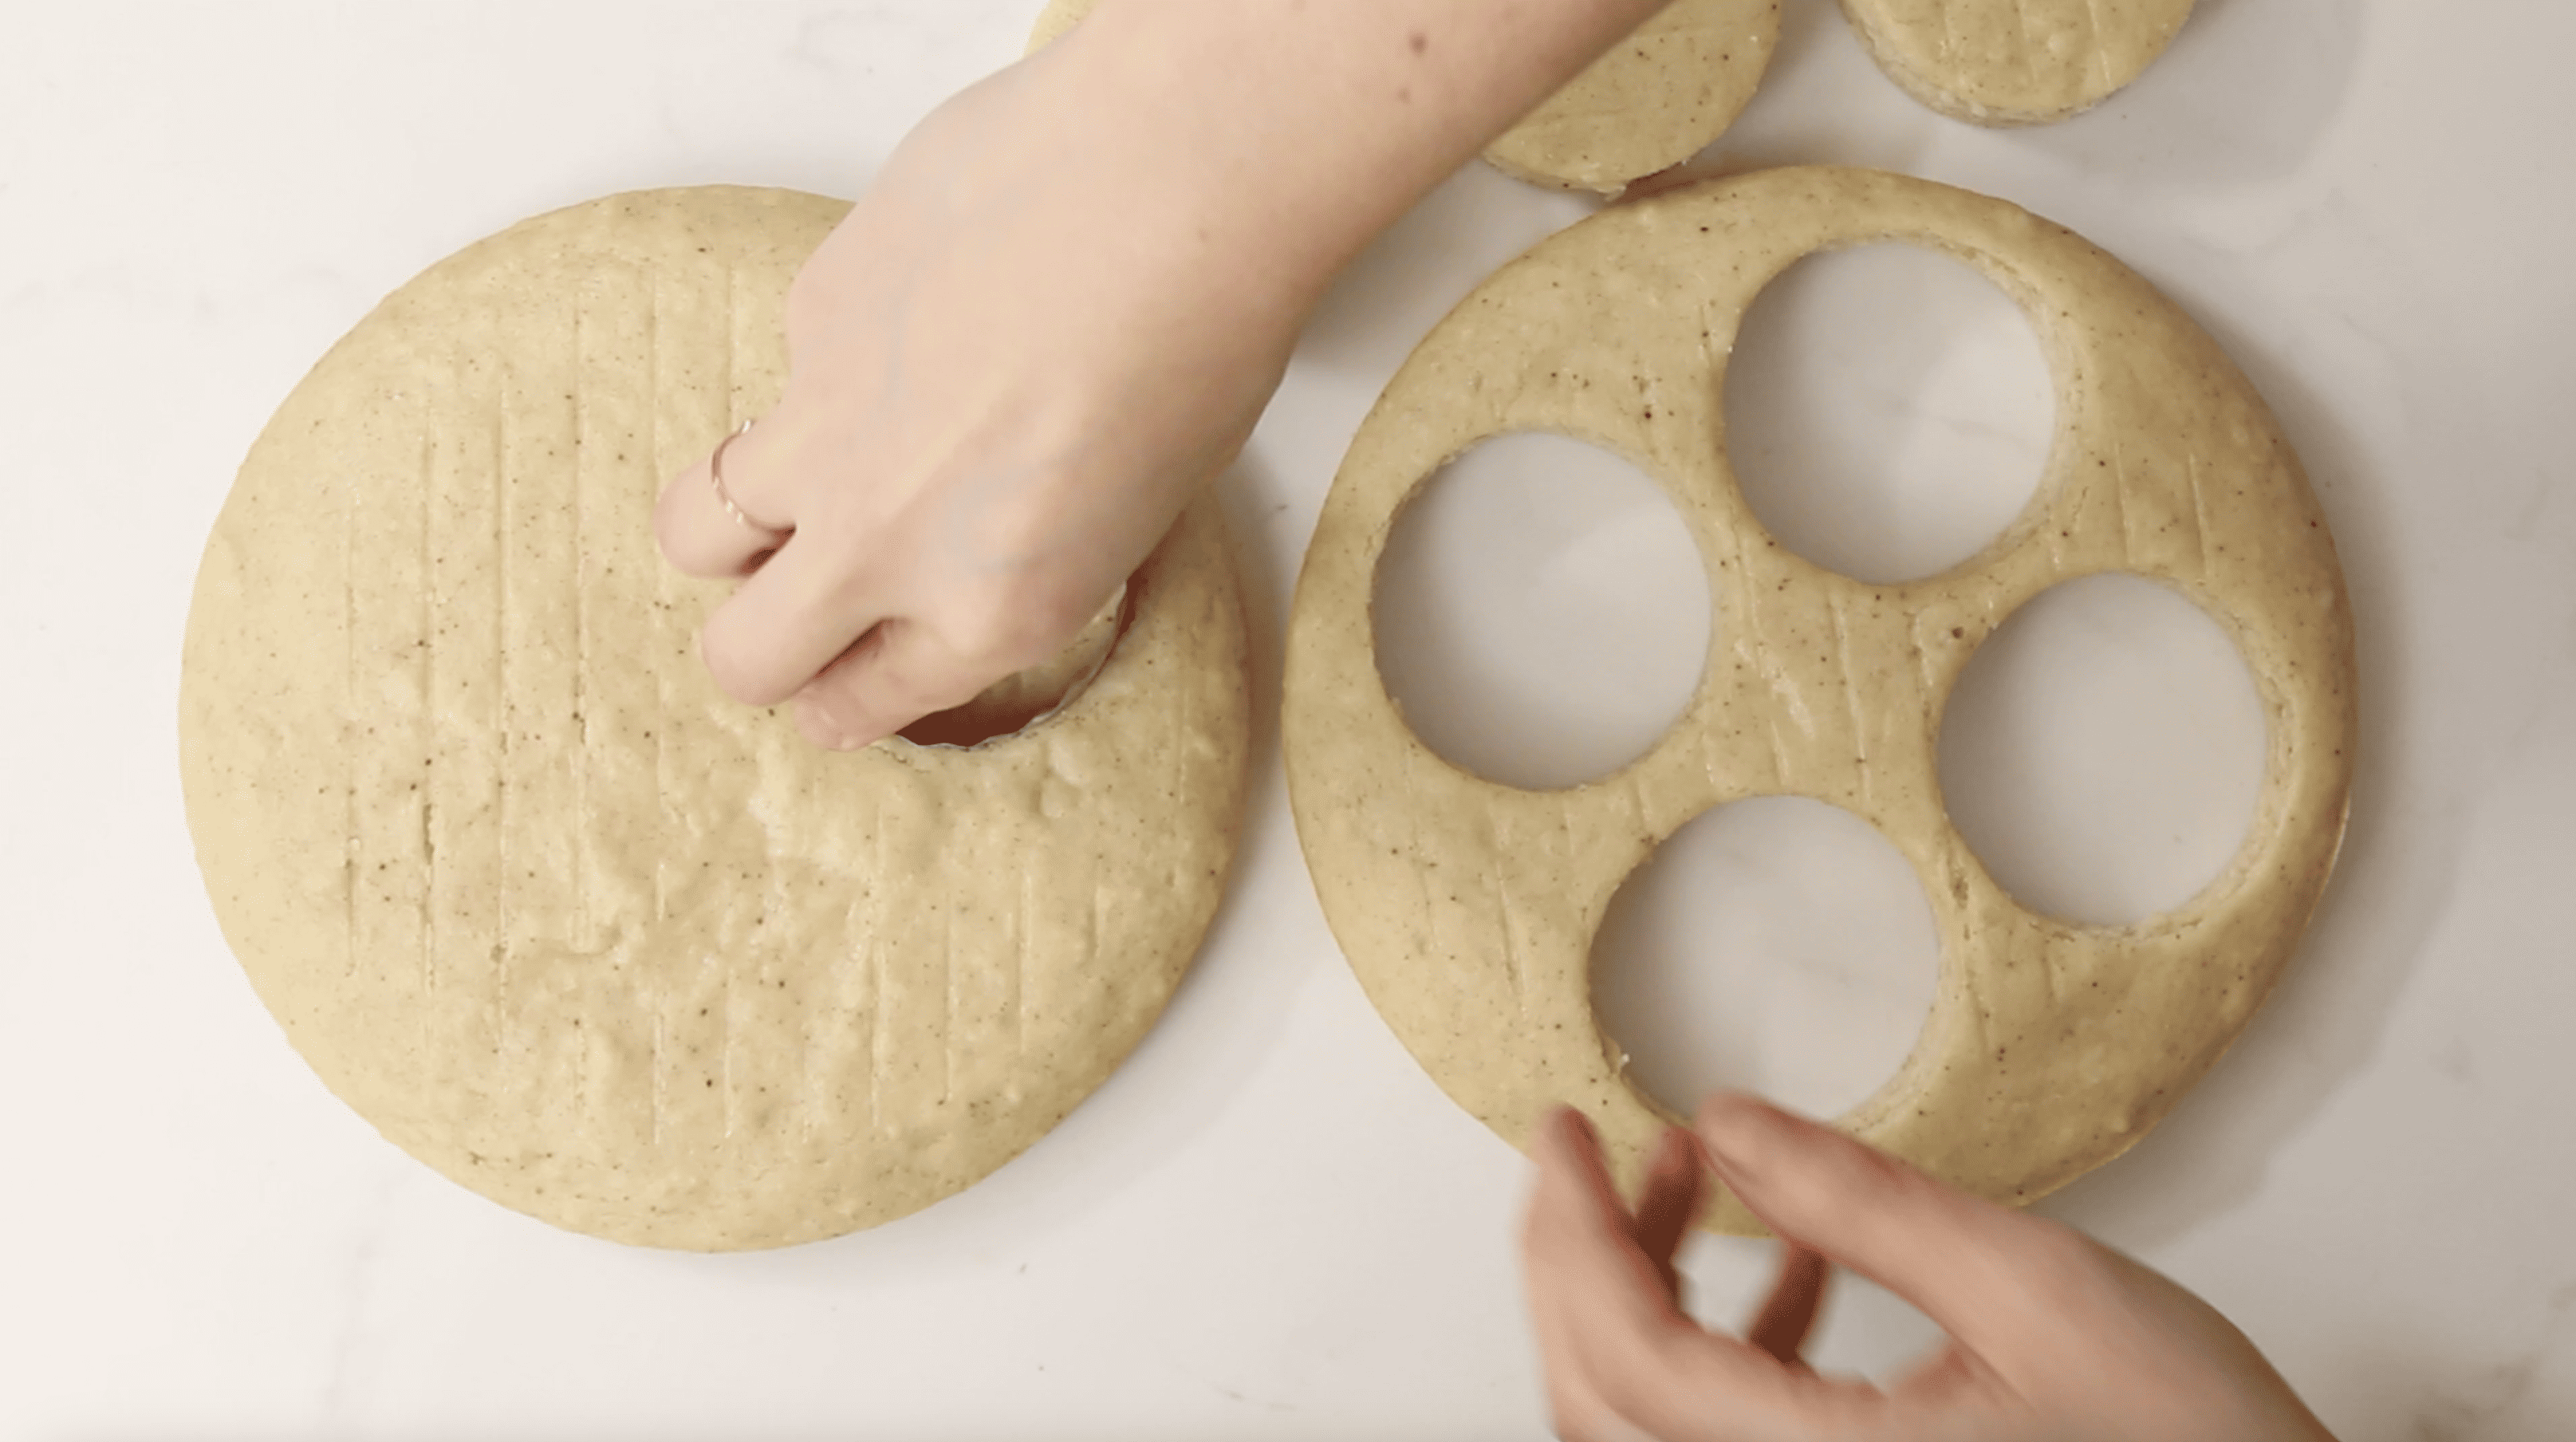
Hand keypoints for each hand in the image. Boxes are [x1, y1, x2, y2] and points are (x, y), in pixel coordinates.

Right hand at [652, 50, 1304, 749]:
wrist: (1165, 187)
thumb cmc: (1200, 344)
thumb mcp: (1135, 508)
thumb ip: (1020, 556)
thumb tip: (965, 541)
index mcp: (988, 610)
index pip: (858, 701)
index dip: (842, 697)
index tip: (837, 681)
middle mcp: (885, 544)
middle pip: (744, 654)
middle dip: (758, 651)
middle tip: (789, 604)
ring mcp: (823, 435)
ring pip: (696, 529)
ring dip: (736, 524)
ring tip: (807, 475)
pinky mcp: (802, 320)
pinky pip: (785, 374)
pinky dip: (832, 366)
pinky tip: (921, 308)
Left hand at [1520, 1096, 2337, 1441]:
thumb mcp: (2036, 1287)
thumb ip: (1862, 1203)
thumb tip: (1727, 1124)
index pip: (1630, 1357)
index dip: (1569, 1233)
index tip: (1559, 1132)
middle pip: (1607, 1400)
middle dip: (1579, 1260)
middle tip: (1583, 1150)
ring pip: (1655, 1422)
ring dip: (1648, 1295)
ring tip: (1694, 1176)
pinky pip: (1730, 1436)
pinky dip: (1725, 1348)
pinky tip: (1789, 1263)